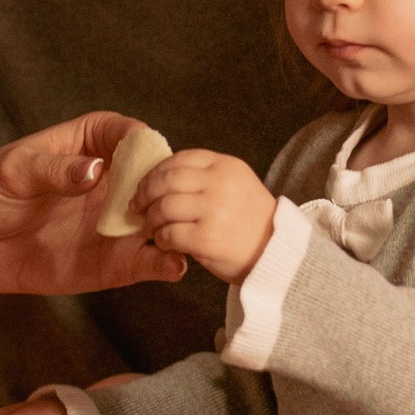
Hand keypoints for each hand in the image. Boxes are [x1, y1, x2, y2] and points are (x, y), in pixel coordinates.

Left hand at [0, 112, 191, 298]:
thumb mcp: (12, 170)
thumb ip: (53, 169)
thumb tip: (94, 170)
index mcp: (90, 143)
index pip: (128, 134)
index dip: (142, 142)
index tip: (147, 155)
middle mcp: (112, 182)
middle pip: (154, 178)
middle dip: (167, 187)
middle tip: (163, 200)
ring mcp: (115, 222)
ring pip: (157, 221)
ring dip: (174, 227)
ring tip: (178, 234)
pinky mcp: (112, 261)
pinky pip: (144, 261)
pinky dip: (163, 264)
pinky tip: (173, 265)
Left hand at [135, 146, 273, 284]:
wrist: (277, 254)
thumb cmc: (250, 222)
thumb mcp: (236, 185)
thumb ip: (206, 176)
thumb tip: (162, 176)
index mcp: (226, 166)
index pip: (180, 159)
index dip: (156, 171)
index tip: (146, 184)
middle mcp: (221, 184)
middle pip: (166, 180)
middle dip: (145, 192)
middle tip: (137, 205)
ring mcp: (214, 210)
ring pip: (164, 207)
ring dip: (151, 219)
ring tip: (150, 227)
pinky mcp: (207, 239)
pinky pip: (169, 234)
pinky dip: (161, 238)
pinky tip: (165, 242)